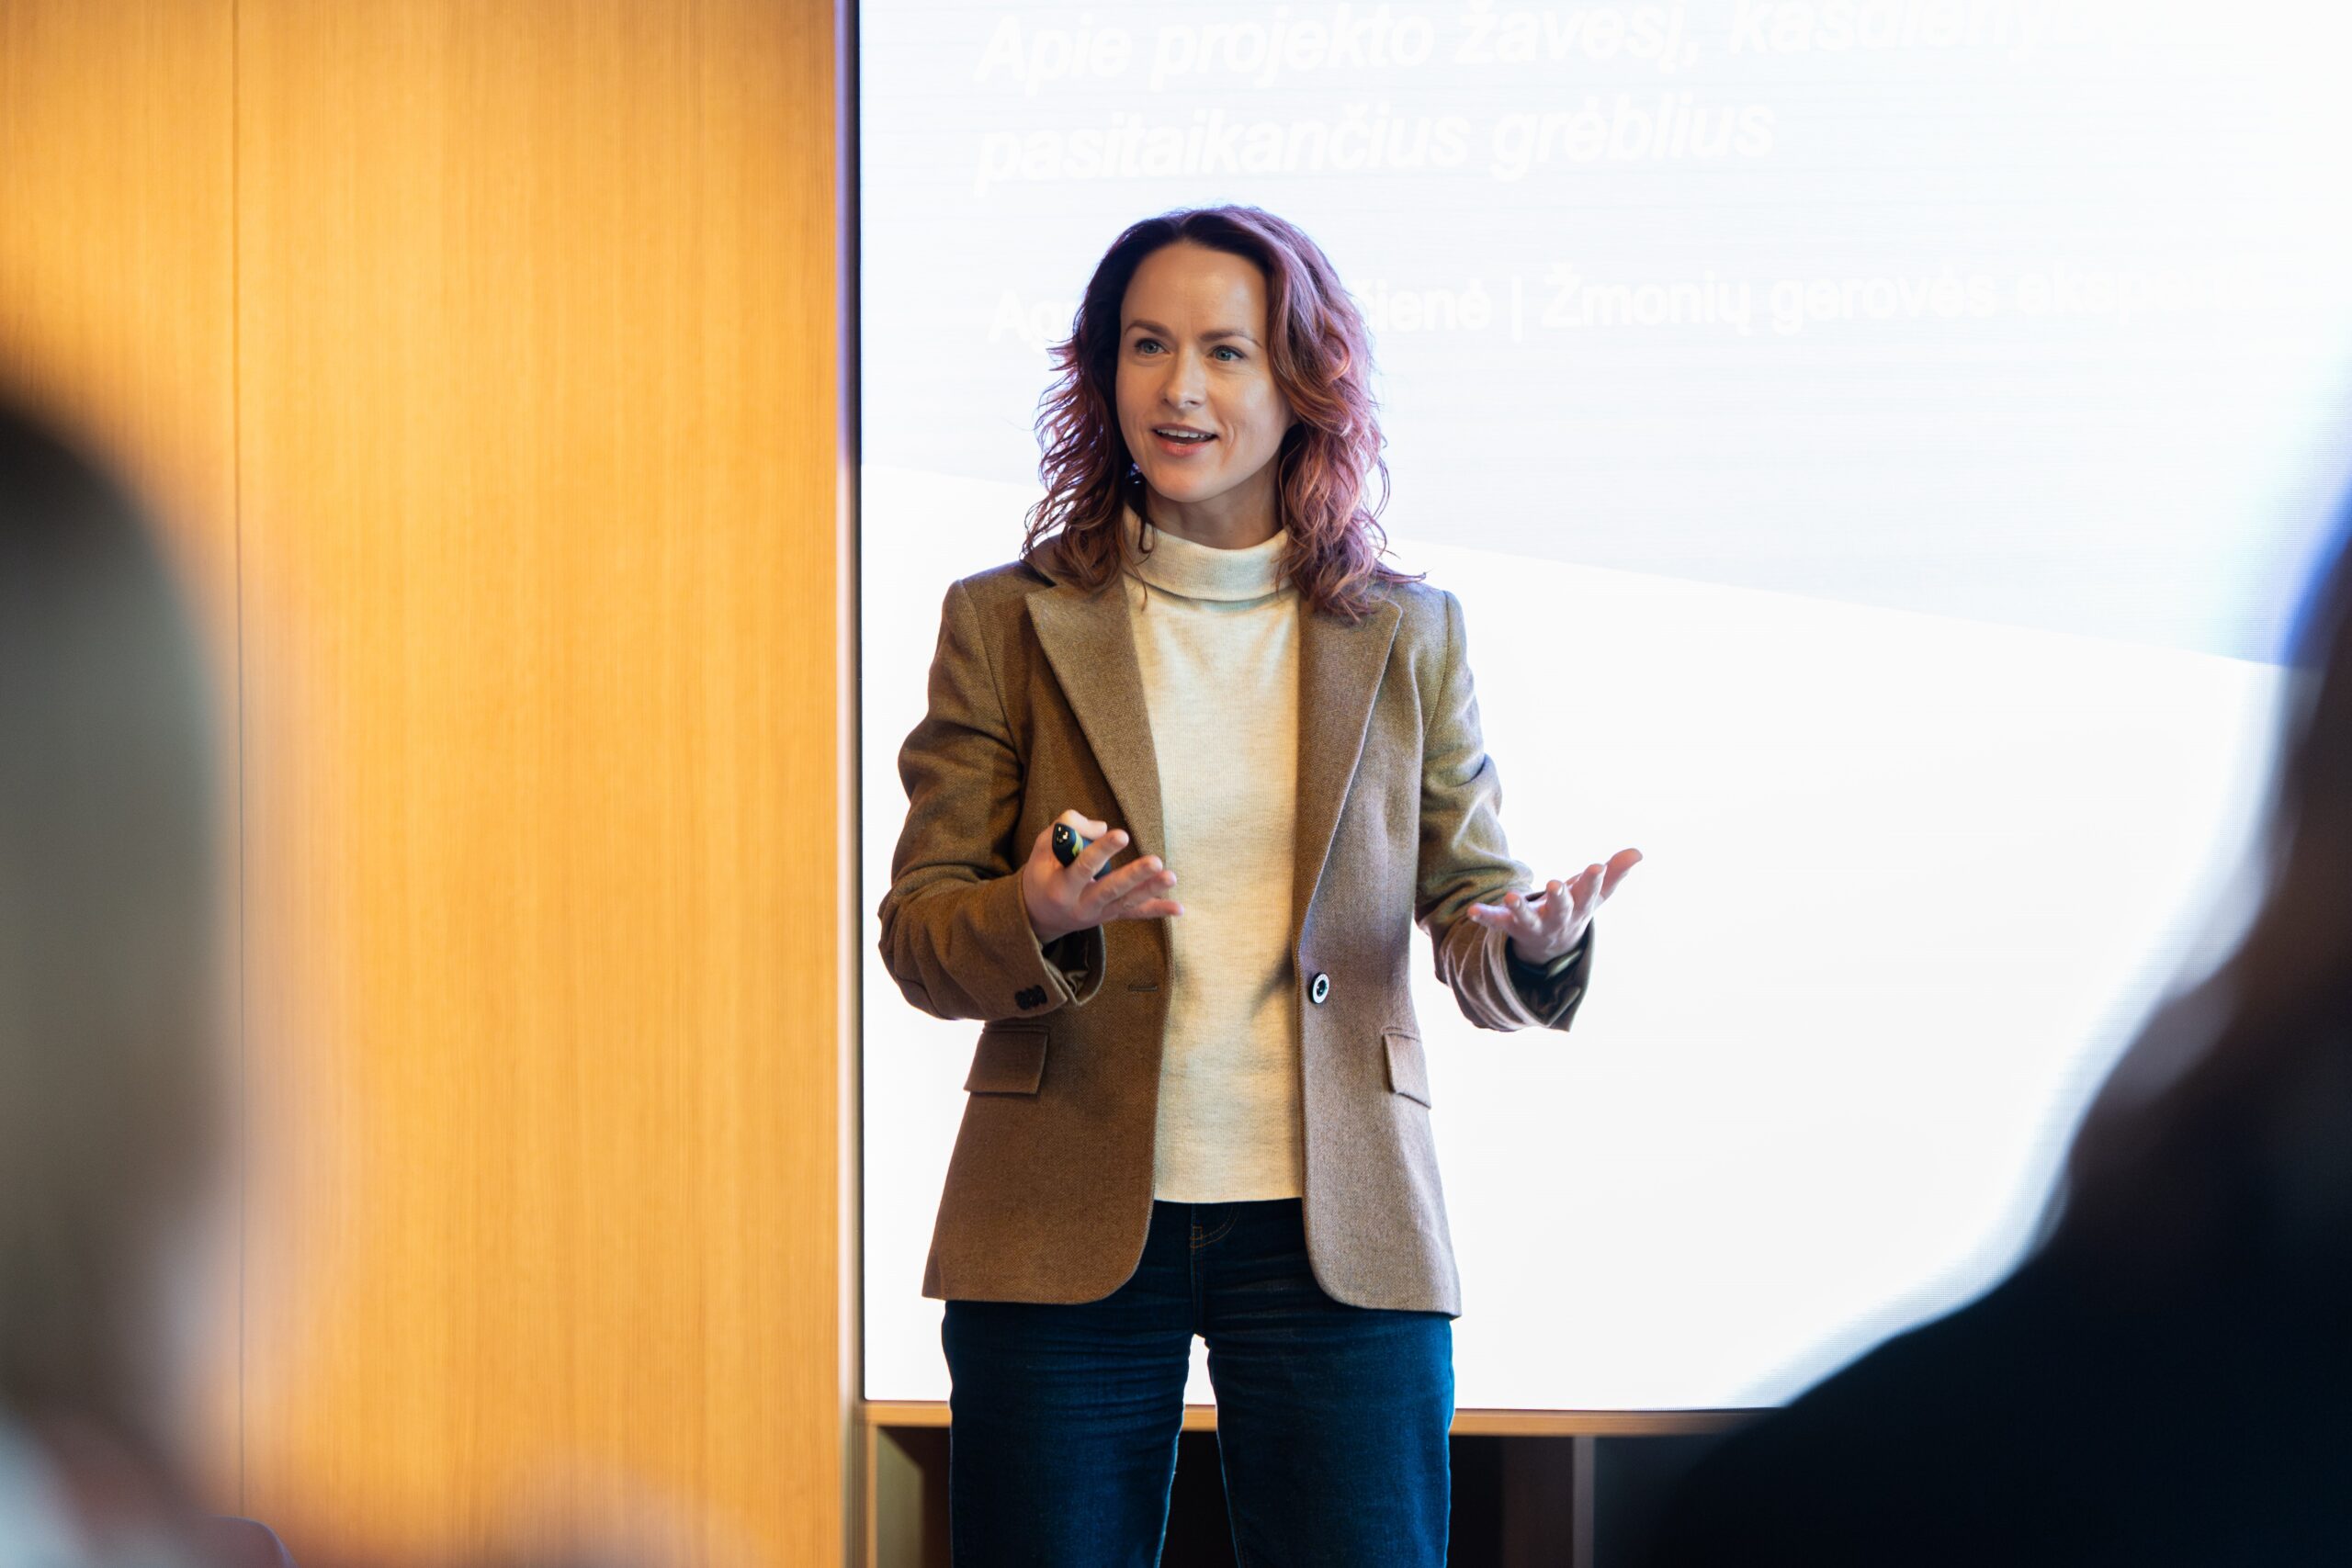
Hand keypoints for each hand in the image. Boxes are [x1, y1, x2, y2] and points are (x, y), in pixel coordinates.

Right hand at [1021, 808, 1182, 944]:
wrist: (1038, 915)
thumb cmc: (1042, 873)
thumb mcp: (1043, 846)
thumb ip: (1068, 827)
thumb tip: (1103, 827)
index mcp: (1061, 887)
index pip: (1083, 867)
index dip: (1103, 850)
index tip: (1122, 834)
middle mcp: (1082, 905)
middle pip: (1112, 889)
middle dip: (1134, 876)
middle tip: (1155, 862)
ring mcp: (1099, 914)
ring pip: (1128, 902)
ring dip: (1151, 890)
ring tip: (1171, 877)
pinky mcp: (1111, 916)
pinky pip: (1135, 913)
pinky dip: (1157, 910)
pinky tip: (1179, 908)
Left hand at [1465, 847, 1641, 964]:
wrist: (1551, 946)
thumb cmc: (1576, 909)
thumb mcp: (1595, 894)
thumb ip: (1614, 873)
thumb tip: (1638, 852)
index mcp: (1579, 908)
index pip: (1589, 894)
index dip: (1594, 881)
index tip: (1597, 866)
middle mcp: (1557, 919)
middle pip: (1560, 909)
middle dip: (1559, 897)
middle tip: (1555, 884)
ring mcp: (1533, 924)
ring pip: (1527, 920)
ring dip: (1519, 909)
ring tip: (1511, 896)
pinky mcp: (1511, 926)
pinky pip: (1497, 923)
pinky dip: (1485, 917)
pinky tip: (1472, 910)